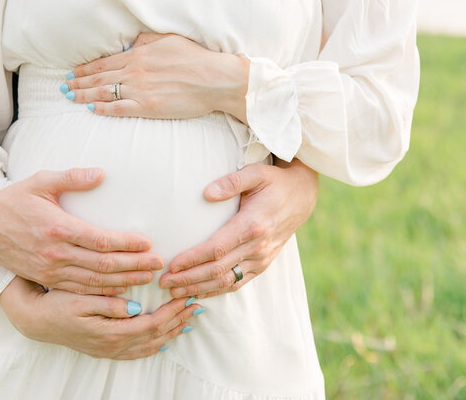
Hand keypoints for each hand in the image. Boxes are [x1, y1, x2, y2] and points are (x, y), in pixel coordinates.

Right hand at [0, 167, 164, 294]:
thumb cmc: (14, 199)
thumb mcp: (41, 181)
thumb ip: (72, 177)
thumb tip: (101, 174)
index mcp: (58, 227)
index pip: (101, 240)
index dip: (127, 244)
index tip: (148, 243)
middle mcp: (55, 252)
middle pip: (103, 265)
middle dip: (134, 266)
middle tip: (159, 265)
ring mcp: (50, 269)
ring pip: (94, 282)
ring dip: (124, 281)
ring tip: (148, 278)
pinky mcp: (46, 278)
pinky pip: (80, 290)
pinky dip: (103, 292)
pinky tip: (121, 291)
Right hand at [0, 277, 200, 359]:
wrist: (36, 319)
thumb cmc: (57, 303)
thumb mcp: (80, 298)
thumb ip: (109, 303)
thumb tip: (137, 307)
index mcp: (109, 332)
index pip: (151, 324)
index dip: (171, 311)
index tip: (186, 296)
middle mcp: (113, 346)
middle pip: (155, 336)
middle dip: (178, 320)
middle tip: (197, 305)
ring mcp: (109, 350)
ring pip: (149, 345)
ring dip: (172, 332)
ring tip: (189, 319)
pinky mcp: (106, 349)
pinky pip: (138, 351)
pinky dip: (156, 343)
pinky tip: (165, 337)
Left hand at [66, 33, 249, 121]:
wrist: (214, 79)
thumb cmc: (195, 58)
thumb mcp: (168, 39)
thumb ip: (146, 41)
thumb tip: (131, 42)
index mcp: (138, 54)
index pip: (104, 62)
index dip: (86, 69)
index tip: (74, 72)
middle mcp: (135, 71)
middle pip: (99, 78)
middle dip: (79, 83)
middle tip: (64, 87)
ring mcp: (140, 90)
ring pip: (104, 93)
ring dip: (85, 96)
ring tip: (71, 97)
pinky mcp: (148, 106)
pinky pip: (119, 108)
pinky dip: (103, 109)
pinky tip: (92, 110)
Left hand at [159, 159, 317, 297]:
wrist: (302, 197)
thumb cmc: (274, 182)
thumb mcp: (255, 172)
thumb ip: (231, 181)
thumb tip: (206, 193)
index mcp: (252, 225)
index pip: (216, 249)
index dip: (192, 260)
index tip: (171, 265)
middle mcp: (257, 246)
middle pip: (218, 270)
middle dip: (188, 279)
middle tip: (164, 283)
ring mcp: (261, 258)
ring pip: (226, 281)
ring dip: (199, 289)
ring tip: (174, 293)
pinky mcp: (262, 264)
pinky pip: (238, 283)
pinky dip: (217, 291)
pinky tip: (198, 293)